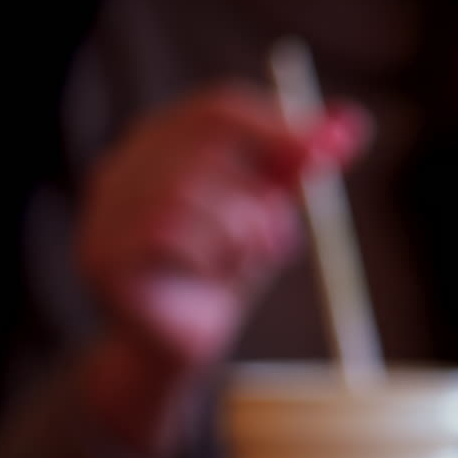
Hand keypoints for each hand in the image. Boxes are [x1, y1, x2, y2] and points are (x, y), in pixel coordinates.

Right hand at [76, 85, 368, 452]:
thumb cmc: (223, 271)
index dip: (277, 125)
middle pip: (204, 140)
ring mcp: (104, 211)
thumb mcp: (270, 212)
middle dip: (261, 187)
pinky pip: (169, 235)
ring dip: (240, 230)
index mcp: (158, 146)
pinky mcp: (104, 256)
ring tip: (246, 261)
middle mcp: (121, 167)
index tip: (332, 148)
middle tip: (282, 234)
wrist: (182, 348)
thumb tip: (354, 121)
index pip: (216, 108)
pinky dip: (211, 256)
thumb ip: (302, 167)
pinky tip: (213, 277)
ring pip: (190, 191)